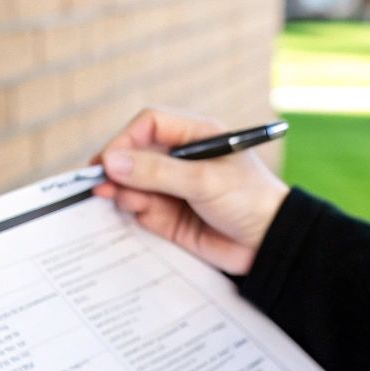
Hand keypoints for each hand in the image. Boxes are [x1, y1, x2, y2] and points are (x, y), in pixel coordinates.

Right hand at [94, 108, 290, 274]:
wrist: (269, 245)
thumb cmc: (249, 200)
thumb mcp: (204, 181)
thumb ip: (157, 172)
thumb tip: (112, 162)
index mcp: (195, 136)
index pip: (150, 124)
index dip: (126, 138)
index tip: (109, 161)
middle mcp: (180, 159)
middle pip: (135, 154)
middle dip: (117, 168)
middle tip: (99, 184)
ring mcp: (172, 187)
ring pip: (132, 183)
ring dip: (122, 190)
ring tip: (124, 200)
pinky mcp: (168, 215)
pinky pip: (139, 208)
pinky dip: (131, 209)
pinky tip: (135, 212)